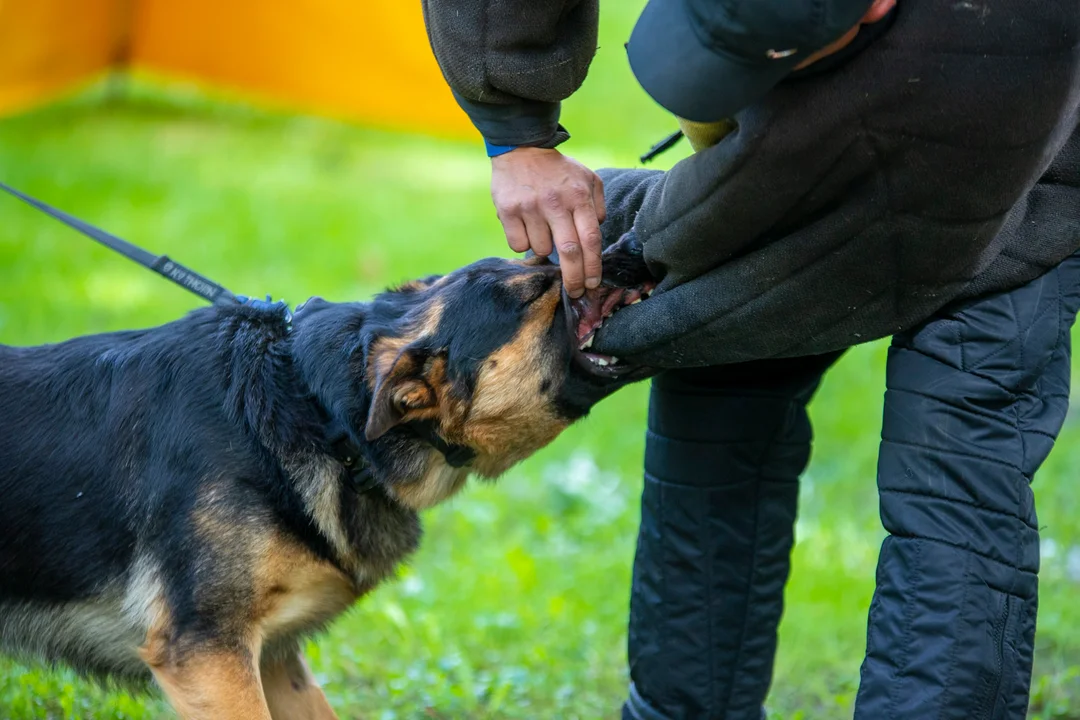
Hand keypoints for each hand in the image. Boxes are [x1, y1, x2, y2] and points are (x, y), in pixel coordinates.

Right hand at [491, 147, 605, 297]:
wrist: (522, 147)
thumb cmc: (558, 170)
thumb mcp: (588, 179)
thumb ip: (599, 205)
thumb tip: (597, 232)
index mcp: (578, 196)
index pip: (590, 239)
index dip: (593, 266)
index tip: (593, 283)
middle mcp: (555, 202)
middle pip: (569, 252)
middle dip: (574, 278)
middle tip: (575, 292)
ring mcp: (530, 207)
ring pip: (541, 250)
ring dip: (545, 250)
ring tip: (543, 230)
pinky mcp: (508, 210)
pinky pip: (518, 245)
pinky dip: (524, 243)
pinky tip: (526, 226)